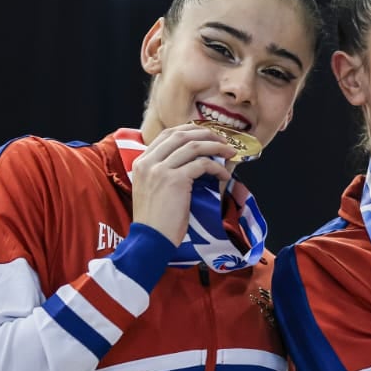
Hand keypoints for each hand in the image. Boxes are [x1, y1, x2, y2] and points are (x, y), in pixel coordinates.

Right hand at [130, 124, 236, 241]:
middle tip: (222, 140)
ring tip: (229, 152)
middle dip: (205, 133)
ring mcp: (160, 170)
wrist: (149, 240)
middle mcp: (149, 162)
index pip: (167, 134)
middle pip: (181, 134)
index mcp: (141, 162)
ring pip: (194, 146)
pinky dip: (216, 167)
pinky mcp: (175, 180)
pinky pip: (202, 165)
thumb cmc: (155, 221)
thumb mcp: (152, 190)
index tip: (205, 134)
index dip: (189, 130)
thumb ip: (164, 172)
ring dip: (216, 146)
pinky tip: (224, 174)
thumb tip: (193, 162)